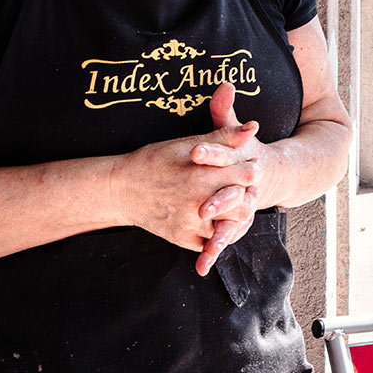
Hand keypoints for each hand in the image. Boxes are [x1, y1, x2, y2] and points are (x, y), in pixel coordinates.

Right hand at [110, 87, 262, 258]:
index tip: (250, 167)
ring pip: (231, 228)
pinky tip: (218, 222)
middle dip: (250, 196)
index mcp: (203, 176)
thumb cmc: (153, 161)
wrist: (120, 189)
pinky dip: (219, 235)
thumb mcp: (186, 145)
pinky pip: (211, 244)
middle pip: (245, 206)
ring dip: (237, 218)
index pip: (248, 175)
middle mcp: (200, 203)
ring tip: (234, 206)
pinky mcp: (183, 239)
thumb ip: (222, 138)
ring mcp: (191, 225)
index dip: (252, 169)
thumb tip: (253, 127)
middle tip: (246, 189)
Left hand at [189, 82, 279, 275]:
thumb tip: (225, 84)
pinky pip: (227, 238)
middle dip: (218, 200)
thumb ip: (225, 113)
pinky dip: (214, 252)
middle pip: (232, 192)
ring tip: (209, 245)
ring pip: (234, 221)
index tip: (195, 151)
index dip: (212, 151)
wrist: (278, 176)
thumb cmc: (246, 152)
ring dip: (221, 234)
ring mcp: (244, 206)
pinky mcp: (237, 222)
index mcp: (244, 159)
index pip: (226, 152)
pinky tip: (202, 265)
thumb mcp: (235, 133)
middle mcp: (247, 184)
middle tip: (201, 207)